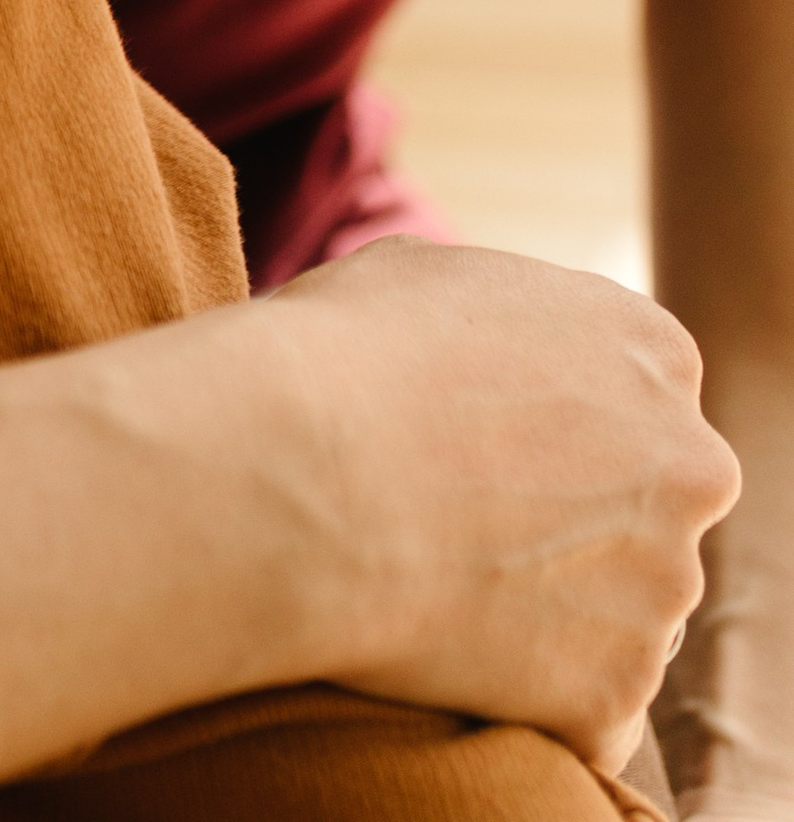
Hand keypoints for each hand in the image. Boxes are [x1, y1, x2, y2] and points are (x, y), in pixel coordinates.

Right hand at [260, 241, 737, 776]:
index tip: (487, 448)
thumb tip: (494, 343)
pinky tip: (452, 654)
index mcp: (653, 351)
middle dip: (582, 525)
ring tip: (443, 588)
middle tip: (469, 525)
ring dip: (556, 613)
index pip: (640, 408)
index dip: (557, 433)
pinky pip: (588, 708)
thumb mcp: (433, 277)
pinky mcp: (615, 689)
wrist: (298, 473)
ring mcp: (661, 586)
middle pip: (649, 512)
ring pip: (625, 614)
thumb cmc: (343, 354)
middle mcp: (687, 466)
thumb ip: (507, 314)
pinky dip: (534, 698)